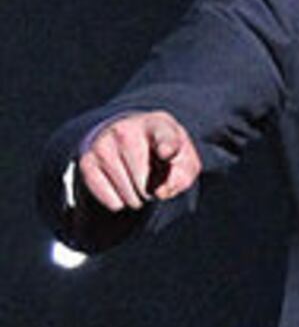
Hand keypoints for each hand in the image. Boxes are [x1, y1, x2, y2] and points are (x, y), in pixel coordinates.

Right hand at [76, 110, 200, 211]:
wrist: (128, 133)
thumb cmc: (163, 150)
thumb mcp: (183, 157)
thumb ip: (183, 175)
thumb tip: (161, 192)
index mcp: (158, 125)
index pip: (164, 138)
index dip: (167, 147)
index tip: (166, 153)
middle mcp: (126, 131)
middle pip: (145, 183)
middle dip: (153, 189)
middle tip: (152, 175)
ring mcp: (103, 146)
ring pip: (129, 195)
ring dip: (138, 197)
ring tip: (138, 178)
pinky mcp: (87, 162)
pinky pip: (112, 201)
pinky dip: (120, 202)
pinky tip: (122, 183)